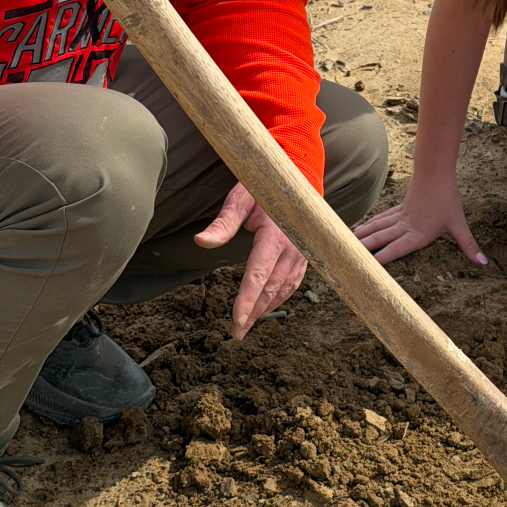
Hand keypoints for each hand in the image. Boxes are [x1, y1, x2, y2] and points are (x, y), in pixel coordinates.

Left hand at [195, 181, 307, 337]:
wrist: (299, 174)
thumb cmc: (266, 185)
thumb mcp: (241, 197)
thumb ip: (223, 222)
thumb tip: (201, 241)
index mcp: (275, 235)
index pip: (258, 275)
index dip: (246, 301)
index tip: (236, 321)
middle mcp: (292, 247)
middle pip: (271, 288)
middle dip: (253, 312)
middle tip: (237, 332)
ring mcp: (302, 252)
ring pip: (284, 288)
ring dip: (266, 308)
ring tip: (248, 324)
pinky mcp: (305, 253)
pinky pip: (294, 281)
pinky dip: (281, 296)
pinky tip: (268, 305)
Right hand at [355, 177, 487, 267]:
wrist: (436, 172)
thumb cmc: (447, 199)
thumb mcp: (459, 224)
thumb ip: (469, 245)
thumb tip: (483, 263)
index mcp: (417, 234)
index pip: (396, 249)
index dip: (382, 259)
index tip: (368, 268)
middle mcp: (405, 226)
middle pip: (381, 239)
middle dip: (364, 249)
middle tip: (347, 258)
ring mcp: (400, 216)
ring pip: (378, 228)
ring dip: (364, 236)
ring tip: (349, 243)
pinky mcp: (401, 208)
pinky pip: (383, 218)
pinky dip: (372, 223)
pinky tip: (364, 226)